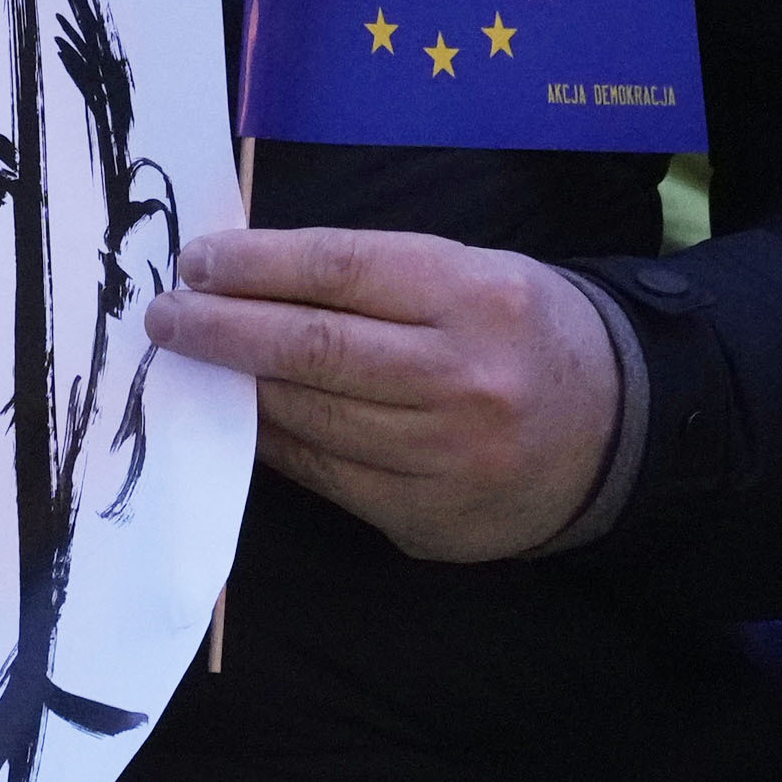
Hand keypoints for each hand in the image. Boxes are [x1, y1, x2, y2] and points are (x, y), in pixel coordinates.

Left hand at [140, 227, 620, 563]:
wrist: (615, 434)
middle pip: (313, 348)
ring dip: (238, 389)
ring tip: (191, 362)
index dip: (254, 265)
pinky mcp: (426, 519)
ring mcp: (445, 458)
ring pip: (309, 418)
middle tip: (166, 316)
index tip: (196, 262)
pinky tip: (244, 418)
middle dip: (223, 329)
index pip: (338, 270)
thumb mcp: (474, 274)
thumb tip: (249, 280)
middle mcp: (463, 378)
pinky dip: (275, 443)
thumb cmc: (522, 334)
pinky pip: (325, 476)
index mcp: (476, 296)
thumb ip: (375, 278)